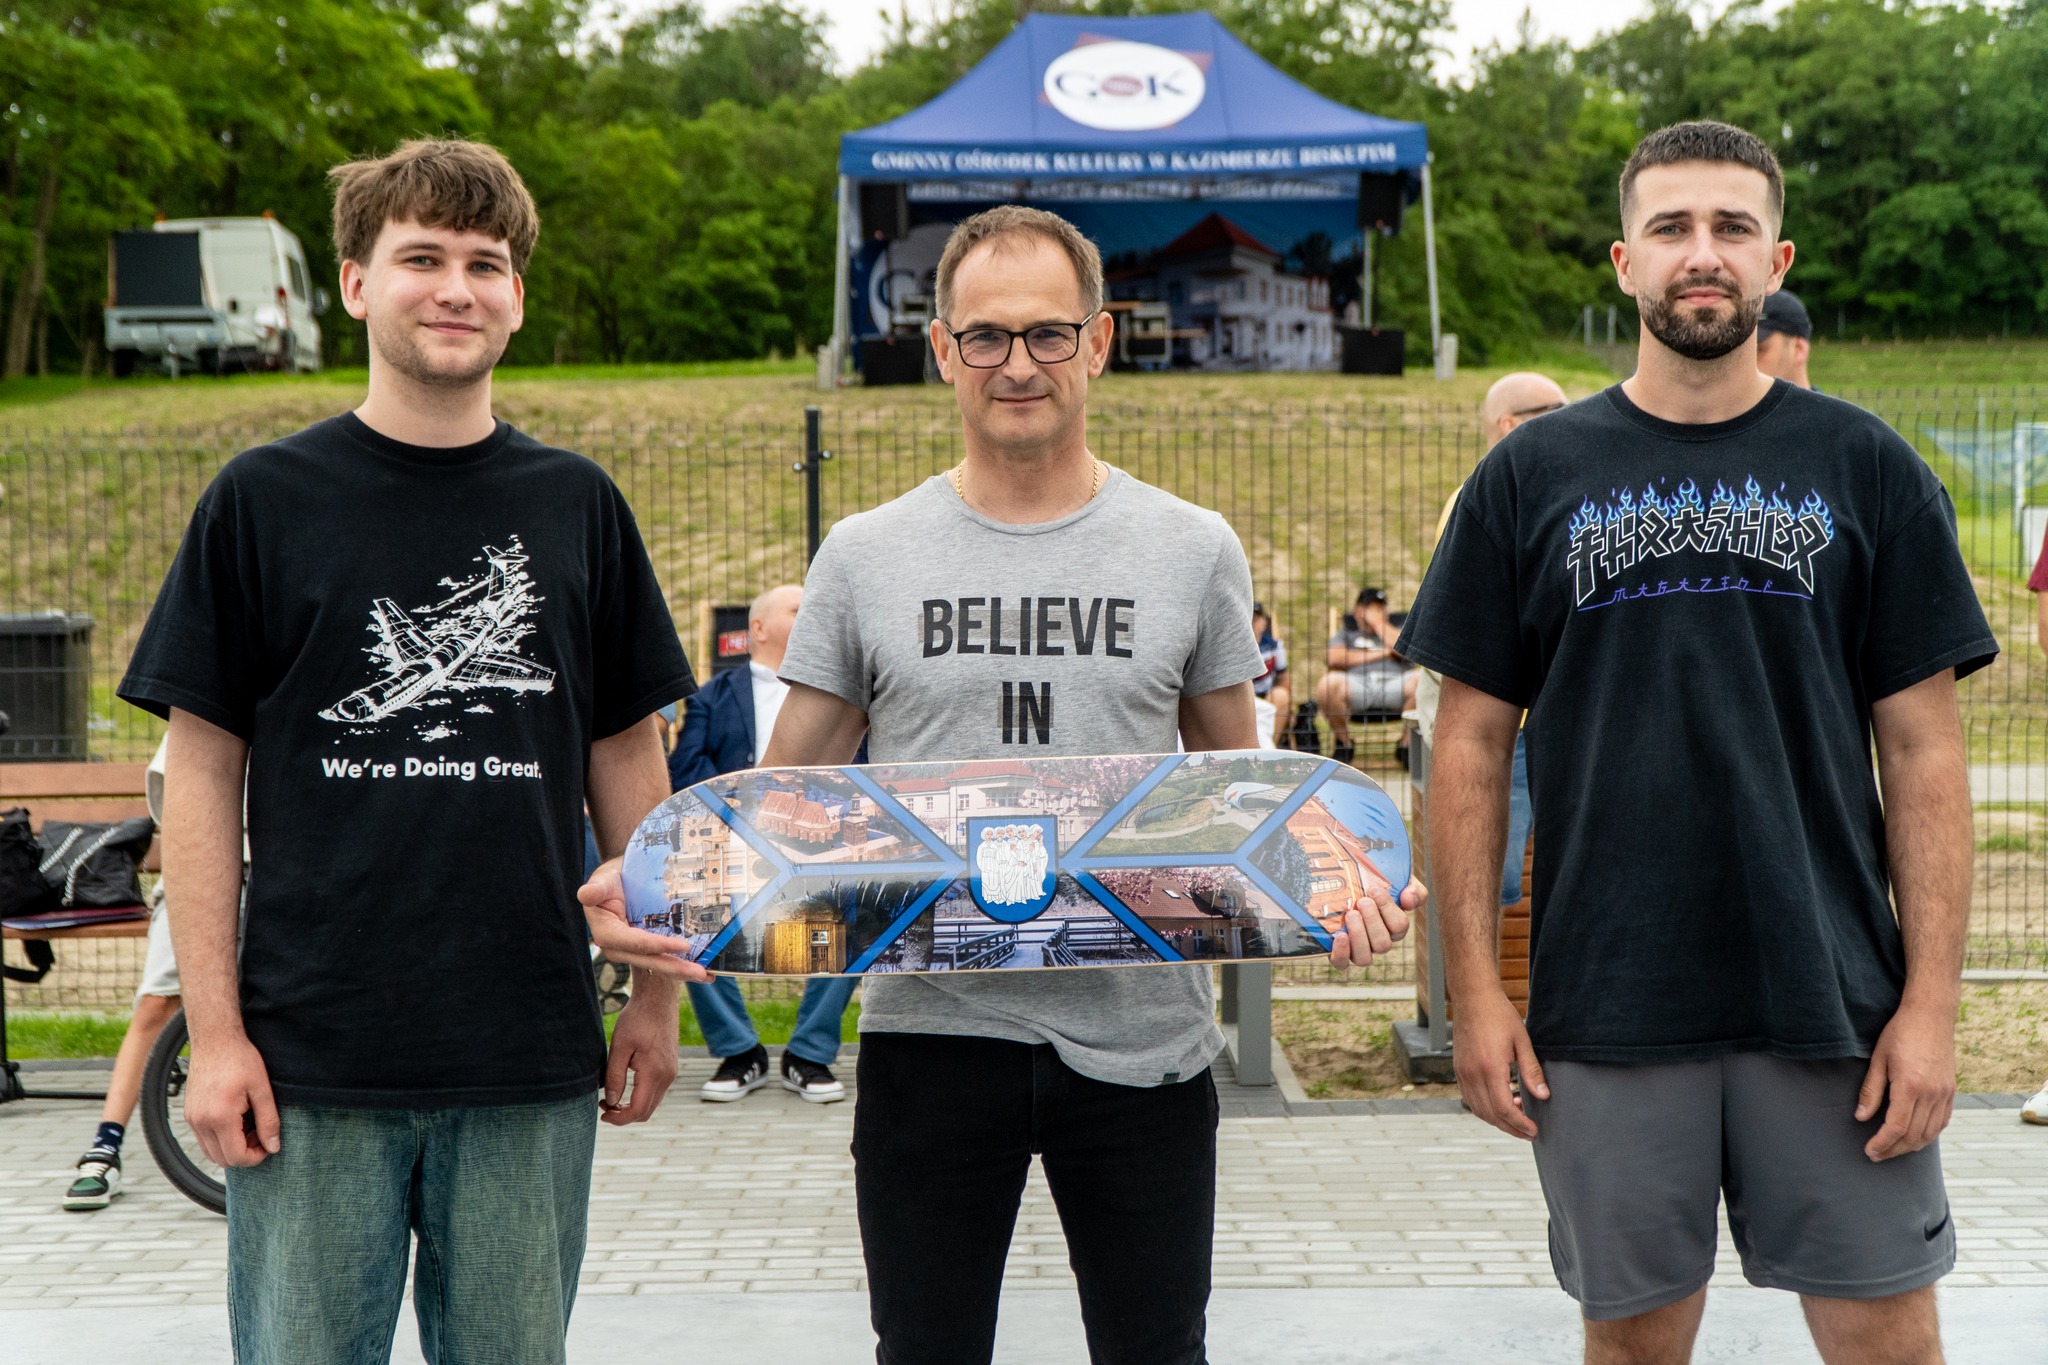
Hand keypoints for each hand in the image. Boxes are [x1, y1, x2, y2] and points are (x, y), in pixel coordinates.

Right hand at [185, 1032, 280, 1167]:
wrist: (215, 1039)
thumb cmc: (240, 1059)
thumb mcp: (262, 1089)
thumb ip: (269, 1121)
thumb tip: (274, 1147)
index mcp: (220, 1117)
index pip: (236, 1157)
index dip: (256, 1157)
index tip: (268, 1144)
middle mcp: (201, 1122)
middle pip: (222, 1159)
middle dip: (245, 1153)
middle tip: (260, 1132)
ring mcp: (192, 1119)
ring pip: (211, 1152)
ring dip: (231, 1147)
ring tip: (249, 1125)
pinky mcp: (189, 1114)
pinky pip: (204, 1139)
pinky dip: (220, 1138)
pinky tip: (236, 1119)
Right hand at [578, 856, 712, 982]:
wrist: (622, 878)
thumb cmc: (612, 877)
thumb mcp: (603, 879)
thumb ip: (596, 889)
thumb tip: (585, 894)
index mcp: (606, 932)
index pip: (634, 942)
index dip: (658, 946)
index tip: (683, 946)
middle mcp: (619, 947)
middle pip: (649, 960)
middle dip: (675, 968)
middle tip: (702, 973)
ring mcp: (633, 950)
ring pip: (658, 964)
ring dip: (682, 971)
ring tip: (706, 975)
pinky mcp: (645, 949)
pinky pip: (663, 959)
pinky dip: (682, 965)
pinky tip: (704, 971)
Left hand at [602, 985, 679, 1125]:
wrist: (658, 998)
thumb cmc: (637, 1018)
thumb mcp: (620, 1046)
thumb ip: (615, 1076)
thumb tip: (611, 1101)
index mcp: (655, 1073)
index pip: (638, 1110)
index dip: (619, 1118)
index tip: (602, 1112)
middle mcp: (667, 1076)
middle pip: (647, 1112)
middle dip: (624, 1115)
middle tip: (604, 1105)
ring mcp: (671, 1072)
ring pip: (652, 1103)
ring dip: (632, 1106)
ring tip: (612, 1097)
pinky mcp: (670, 1067)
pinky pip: (656, 1091)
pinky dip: (640, 1096)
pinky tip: (626, 1087)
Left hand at [1328, 878, 1422, 967]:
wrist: (1344, 882)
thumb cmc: (1374, 882)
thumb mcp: (1399, 880)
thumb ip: (1414, 889)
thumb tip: (1409, 899)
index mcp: (1393, 926)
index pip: (1399, 926)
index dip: (1388, 909)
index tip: (1374, 890)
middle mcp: (1378, 941)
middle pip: (1383, 944)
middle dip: (1373, 921)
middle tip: (1362, 901)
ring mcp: (1358, 950)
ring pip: (1364, 958)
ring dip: (1359, 936)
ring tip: (1351, 915)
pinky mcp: (1339, 954)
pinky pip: (1341, 964)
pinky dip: (1341, 953)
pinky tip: (1340, 936)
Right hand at [1452, 987, 1547, 1140]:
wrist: (1473, 998)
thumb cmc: (1498, 1015)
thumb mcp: (1522, 1041)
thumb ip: (1532, 1071)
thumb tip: (1543, 1095)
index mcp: (1490, 1068)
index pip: (1504, 1108)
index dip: (1519, 1123)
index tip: (1533, 1130)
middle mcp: (1472, 1074)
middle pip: (1490, 1114)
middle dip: (1510, 1127)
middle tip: (1528, 1132)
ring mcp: (1462, 1072)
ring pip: (1478, 1109)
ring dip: (1497, 1120)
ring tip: (1516, 1118)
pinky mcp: (1459, 1069)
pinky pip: (1470, 1098)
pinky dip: (1485, 1108)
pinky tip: (1501, 1101)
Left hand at [1857, 998, 1956, 1160]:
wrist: (1931, 1016)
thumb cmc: (1900, 1033)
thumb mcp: (1878, 1058)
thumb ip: (1871, 1090)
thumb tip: (1861, 1117)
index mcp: (1910, 1086)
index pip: (1896, 1127)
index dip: (1882, 1143)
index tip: (1870, 1151)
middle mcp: (1931, 1094)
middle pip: (1913, 1135)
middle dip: (1894, 1149)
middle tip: (1877, 1155)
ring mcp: (1945, 1094)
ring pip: (1930, 1133)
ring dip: (1911, 1146)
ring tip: (1893, 1150)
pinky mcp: (1951, 1091)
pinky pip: (1942, 1122)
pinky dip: (1929, 1135)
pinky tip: (1915, 1137)